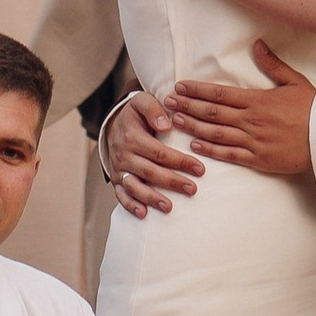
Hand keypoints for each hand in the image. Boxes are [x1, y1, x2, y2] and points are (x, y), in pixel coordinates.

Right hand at [103, 90, 204, 214]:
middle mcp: (123, 154)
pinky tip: (143, 214)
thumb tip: (166, 125)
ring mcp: (119, 168)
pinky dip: (130, 205)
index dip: (180, 161)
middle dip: (172, 182)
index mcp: (132, 136)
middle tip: (192, 189)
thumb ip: (154, 108)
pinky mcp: (116, 178)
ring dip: (151, 198)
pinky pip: (121, 194)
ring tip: (169, 207)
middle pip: (149, 171)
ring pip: (134, 186)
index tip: (200, 168)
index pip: (159, 152)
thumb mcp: (142, 101)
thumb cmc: (136, 113)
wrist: (114, 122)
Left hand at [170, 44, 315, 182]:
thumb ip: (272, 64)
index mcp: (257, 100)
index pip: (219, 94)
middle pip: (212, 112)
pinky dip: (211, 150)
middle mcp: (251, 120)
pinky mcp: (259, 159)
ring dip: (193, 126)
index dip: (197, 91)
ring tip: (175, 121)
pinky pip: (230, 154)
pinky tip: (195, 145)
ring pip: (216, 133)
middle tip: (167, 103)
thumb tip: (257, 45)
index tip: (180, 87)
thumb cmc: (312, 107)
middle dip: (187, 107)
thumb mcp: (293, 81)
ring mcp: (253, 140)